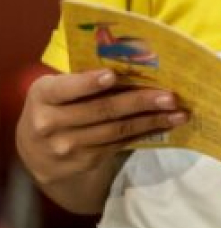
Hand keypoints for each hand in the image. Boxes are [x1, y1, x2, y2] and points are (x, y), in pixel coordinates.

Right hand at [17, 68, 188, 189]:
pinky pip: (119, 144)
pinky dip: (144, 133)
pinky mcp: (84, 162)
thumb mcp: (55, 90)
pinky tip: (164, 125)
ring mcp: (67, 147)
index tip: (113, 76)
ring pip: (116, 131)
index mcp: (43, 96)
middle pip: (101, 111)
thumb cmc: (53, 106)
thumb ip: (80, 80)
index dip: (89, 83)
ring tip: (177, 113)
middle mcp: (50, 123)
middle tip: (169, 96)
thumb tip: (129, 65)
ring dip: (151, 121)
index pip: (66, 88)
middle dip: (139, 102)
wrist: (35, 152)